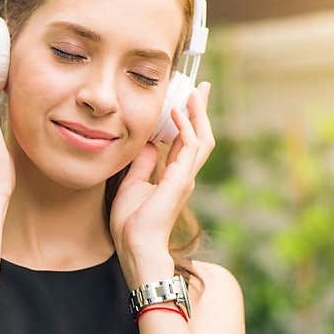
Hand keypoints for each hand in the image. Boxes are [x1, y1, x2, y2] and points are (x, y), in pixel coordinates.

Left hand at [109, 81, 213, 255]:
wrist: (137, 245)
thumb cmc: (132, 223)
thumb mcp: (132, 184)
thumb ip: (142, 164)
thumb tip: (148, 144)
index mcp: (174, 176)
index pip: (185, 141)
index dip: (187, 120)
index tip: (185, 99)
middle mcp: (184, 174)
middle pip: (200, 136)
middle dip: (200, 111)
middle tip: (200, 88)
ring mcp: (185, 176)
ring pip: (201, 138)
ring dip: (198, 113)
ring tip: (194, 92)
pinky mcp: (181, 179)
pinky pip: (189, 146)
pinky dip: (185, 127)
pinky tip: (177, 111)